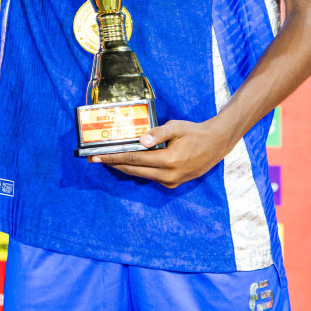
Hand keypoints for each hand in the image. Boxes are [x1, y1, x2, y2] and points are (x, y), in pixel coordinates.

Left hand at [90, 118, 233, 187]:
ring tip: (107, 159)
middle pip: (134, 170)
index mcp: (168, 161)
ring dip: (124, 168)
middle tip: (95, 159)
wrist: (216, 144)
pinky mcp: (174, 183)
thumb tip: (140, 140)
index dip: (114, 158)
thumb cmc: (194, 132)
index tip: (97, 156)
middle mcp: (169, 175)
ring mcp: (172, 181)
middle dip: (113, 164)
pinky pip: (150, 176)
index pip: (134, 160)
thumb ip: (157, 133)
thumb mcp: (176, 127)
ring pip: (141, 175)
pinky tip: (127, 162)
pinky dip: (138, 169)